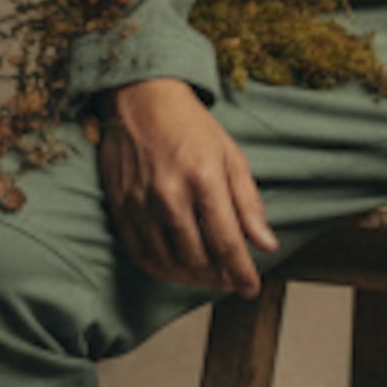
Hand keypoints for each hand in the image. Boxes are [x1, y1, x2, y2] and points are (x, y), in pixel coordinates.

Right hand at [97, 78, 278, 297]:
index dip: (241, 272)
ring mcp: (140, 203)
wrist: (142, 97)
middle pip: (196, 258)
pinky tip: (176, 269)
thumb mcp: (231, 156)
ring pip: (167, 263)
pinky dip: (161, 270)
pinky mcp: (120, 207)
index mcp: (203, 178)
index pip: (226, 241)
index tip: (251, 289)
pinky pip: (140, 255)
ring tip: (207, 276)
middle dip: (218, 277)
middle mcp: (169, 194)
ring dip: (190, 279)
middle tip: (230, 279)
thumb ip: (248, 203)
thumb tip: (266, 245)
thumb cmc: (191, 126)